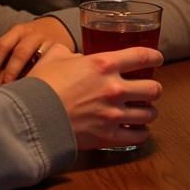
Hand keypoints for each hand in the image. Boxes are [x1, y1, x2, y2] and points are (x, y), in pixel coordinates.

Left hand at [0, 17, 74, 84]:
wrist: (58, 28)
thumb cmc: (31, 38)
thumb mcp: (16, 38)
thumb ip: (3, 53)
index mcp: (18, 31)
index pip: (1, 46)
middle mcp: (32, 35)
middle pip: (19, 53)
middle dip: (9, 72)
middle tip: (2, 87)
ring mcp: (47, 43)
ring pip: (36, 60)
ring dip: (25, 76)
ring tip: (18, 89)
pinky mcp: (59, 52)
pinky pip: (48, 65)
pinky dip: (40, 76)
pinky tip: (34, 85)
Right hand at [28, 44, 162, 149]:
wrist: (31, 117)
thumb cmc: (41, 84)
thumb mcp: (55, 56)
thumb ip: (68, 52)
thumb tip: (73, 54)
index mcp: (104, 64)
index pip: (142, 57)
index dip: (155, 56)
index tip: (158, 59)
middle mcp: (114, 88)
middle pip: (153, 89)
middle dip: (154, 89)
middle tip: (149, 90)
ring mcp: (114, 115)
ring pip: (149, 114)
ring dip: (149, 112)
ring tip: (144, 112)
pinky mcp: (108, 137)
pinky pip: (137, 137)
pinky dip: (140, 133)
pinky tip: (137, 130)